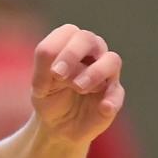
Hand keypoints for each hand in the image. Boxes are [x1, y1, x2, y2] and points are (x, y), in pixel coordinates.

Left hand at [31, 24, 124, 144]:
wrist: (58, 125)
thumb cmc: (49, 97)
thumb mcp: (39, 87)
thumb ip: (44, 72)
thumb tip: (58, 71)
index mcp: (70, 45)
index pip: (68, 32)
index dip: (57, 48)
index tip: (51, 72)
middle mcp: (92, 53)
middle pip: (89, 39)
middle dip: (72, 54)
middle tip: (58, 75)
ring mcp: (106, 73)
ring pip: (111, 60)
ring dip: (94, 72)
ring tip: (78, 88)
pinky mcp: (113, 95)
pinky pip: (118, 92)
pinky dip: (112, 99)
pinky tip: (103, 107)